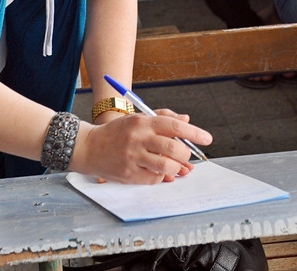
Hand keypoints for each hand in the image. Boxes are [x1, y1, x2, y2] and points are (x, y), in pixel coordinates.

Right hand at [71, 109, 212, 183]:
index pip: (175, 126)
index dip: (195, 133)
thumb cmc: (117, 132)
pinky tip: (156, 171)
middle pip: (173, 148)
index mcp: (143, 122)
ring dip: (176, 168)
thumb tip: (186, 121)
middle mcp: (139, 138)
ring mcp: (133, 157)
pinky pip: (154, 178)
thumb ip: (163, 118)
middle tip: (185, 157)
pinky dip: (161, 176)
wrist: (89, 146)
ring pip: (166, 166)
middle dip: (185, 155)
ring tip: (174, 166)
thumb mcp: (138, 118)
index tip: (207, 139)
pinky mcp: (129, 174)